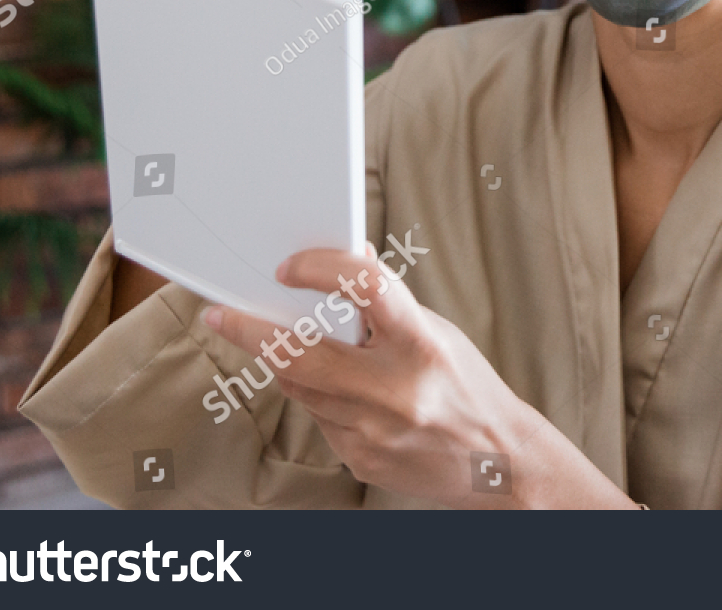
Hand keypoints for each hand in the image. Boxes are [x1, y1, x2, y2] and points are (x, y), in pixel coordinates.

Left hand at [200, 246, 634, 508]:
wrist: (498, 463)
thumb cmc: (470, 390)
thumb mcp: (438, 333)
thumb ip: (389, 304)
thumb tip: (351, 258)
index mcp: (421, 345)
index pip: (364, 288)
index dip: (321, 268)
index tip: (289, 267)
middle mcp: (394, 389)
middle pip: (301, 353)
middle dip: (252, 330)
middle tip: (223, 313)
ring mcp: (372, 430)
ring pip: (302, 387)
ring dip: (287, 362)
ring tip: (281, 343)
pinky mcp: (359, 458)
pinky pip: (320, 418)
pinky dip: (320, 398)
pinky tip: (340, 391)